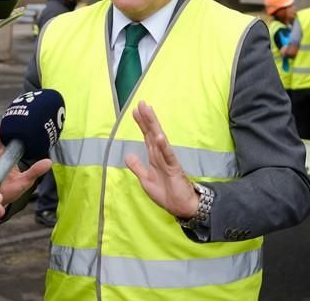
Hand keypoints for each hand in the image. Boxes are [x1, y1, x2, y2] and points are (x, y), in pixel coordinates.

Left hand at [124, 101, 199, 218]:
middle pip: (152, 133)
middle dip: (146, 119)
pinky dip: (164, 146)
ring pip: (159, 140)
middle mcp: (161, 155)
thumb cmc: (166, 193)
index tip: (135, 110)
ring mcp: (168, 160)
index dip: (141, 124)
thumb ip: (138, 167)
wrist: (181, 206)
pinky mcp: (174, 168)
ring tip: (149, 112)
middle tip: (141, 103)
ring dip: (154, 126)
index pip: (146, 137)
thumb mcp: (146, 180)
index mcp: (154, 157)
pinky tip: (160, 136)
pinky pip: (168, 156)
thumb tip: (128, 155)